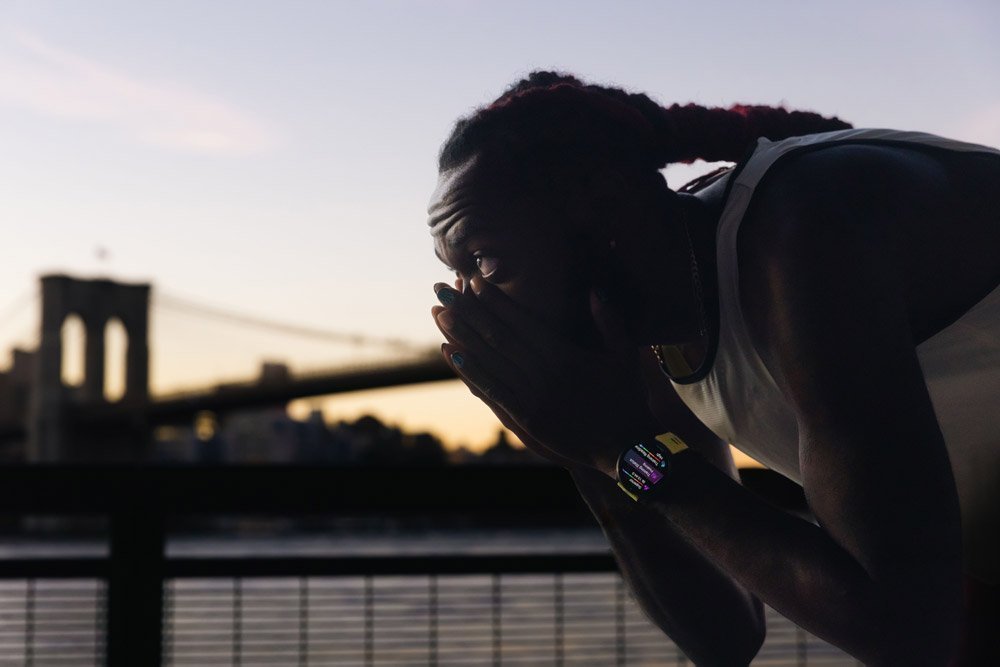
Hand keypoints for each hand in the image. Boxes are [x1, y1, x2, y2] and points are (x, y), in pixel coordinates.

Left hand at [431, 275, 658, 478]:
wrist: (626, 446)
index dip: (495, 301)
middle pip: (499, 336)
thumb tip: (594, 290)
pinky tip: (449, 353)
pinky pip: (493, 390)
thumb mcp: (624, 355)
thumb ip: (609, 321)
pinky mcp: (527, 418)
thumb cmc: (625, 397)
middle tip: (442, 289)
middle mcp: (547, 373)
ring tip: (439, 314)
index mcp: (567, 355)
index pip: (522, 321)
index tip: (472, 282)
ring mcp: (534, 397)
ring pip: (491, 360)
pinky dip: (470, 370)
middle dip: (469, 311)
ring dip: (461, 335)